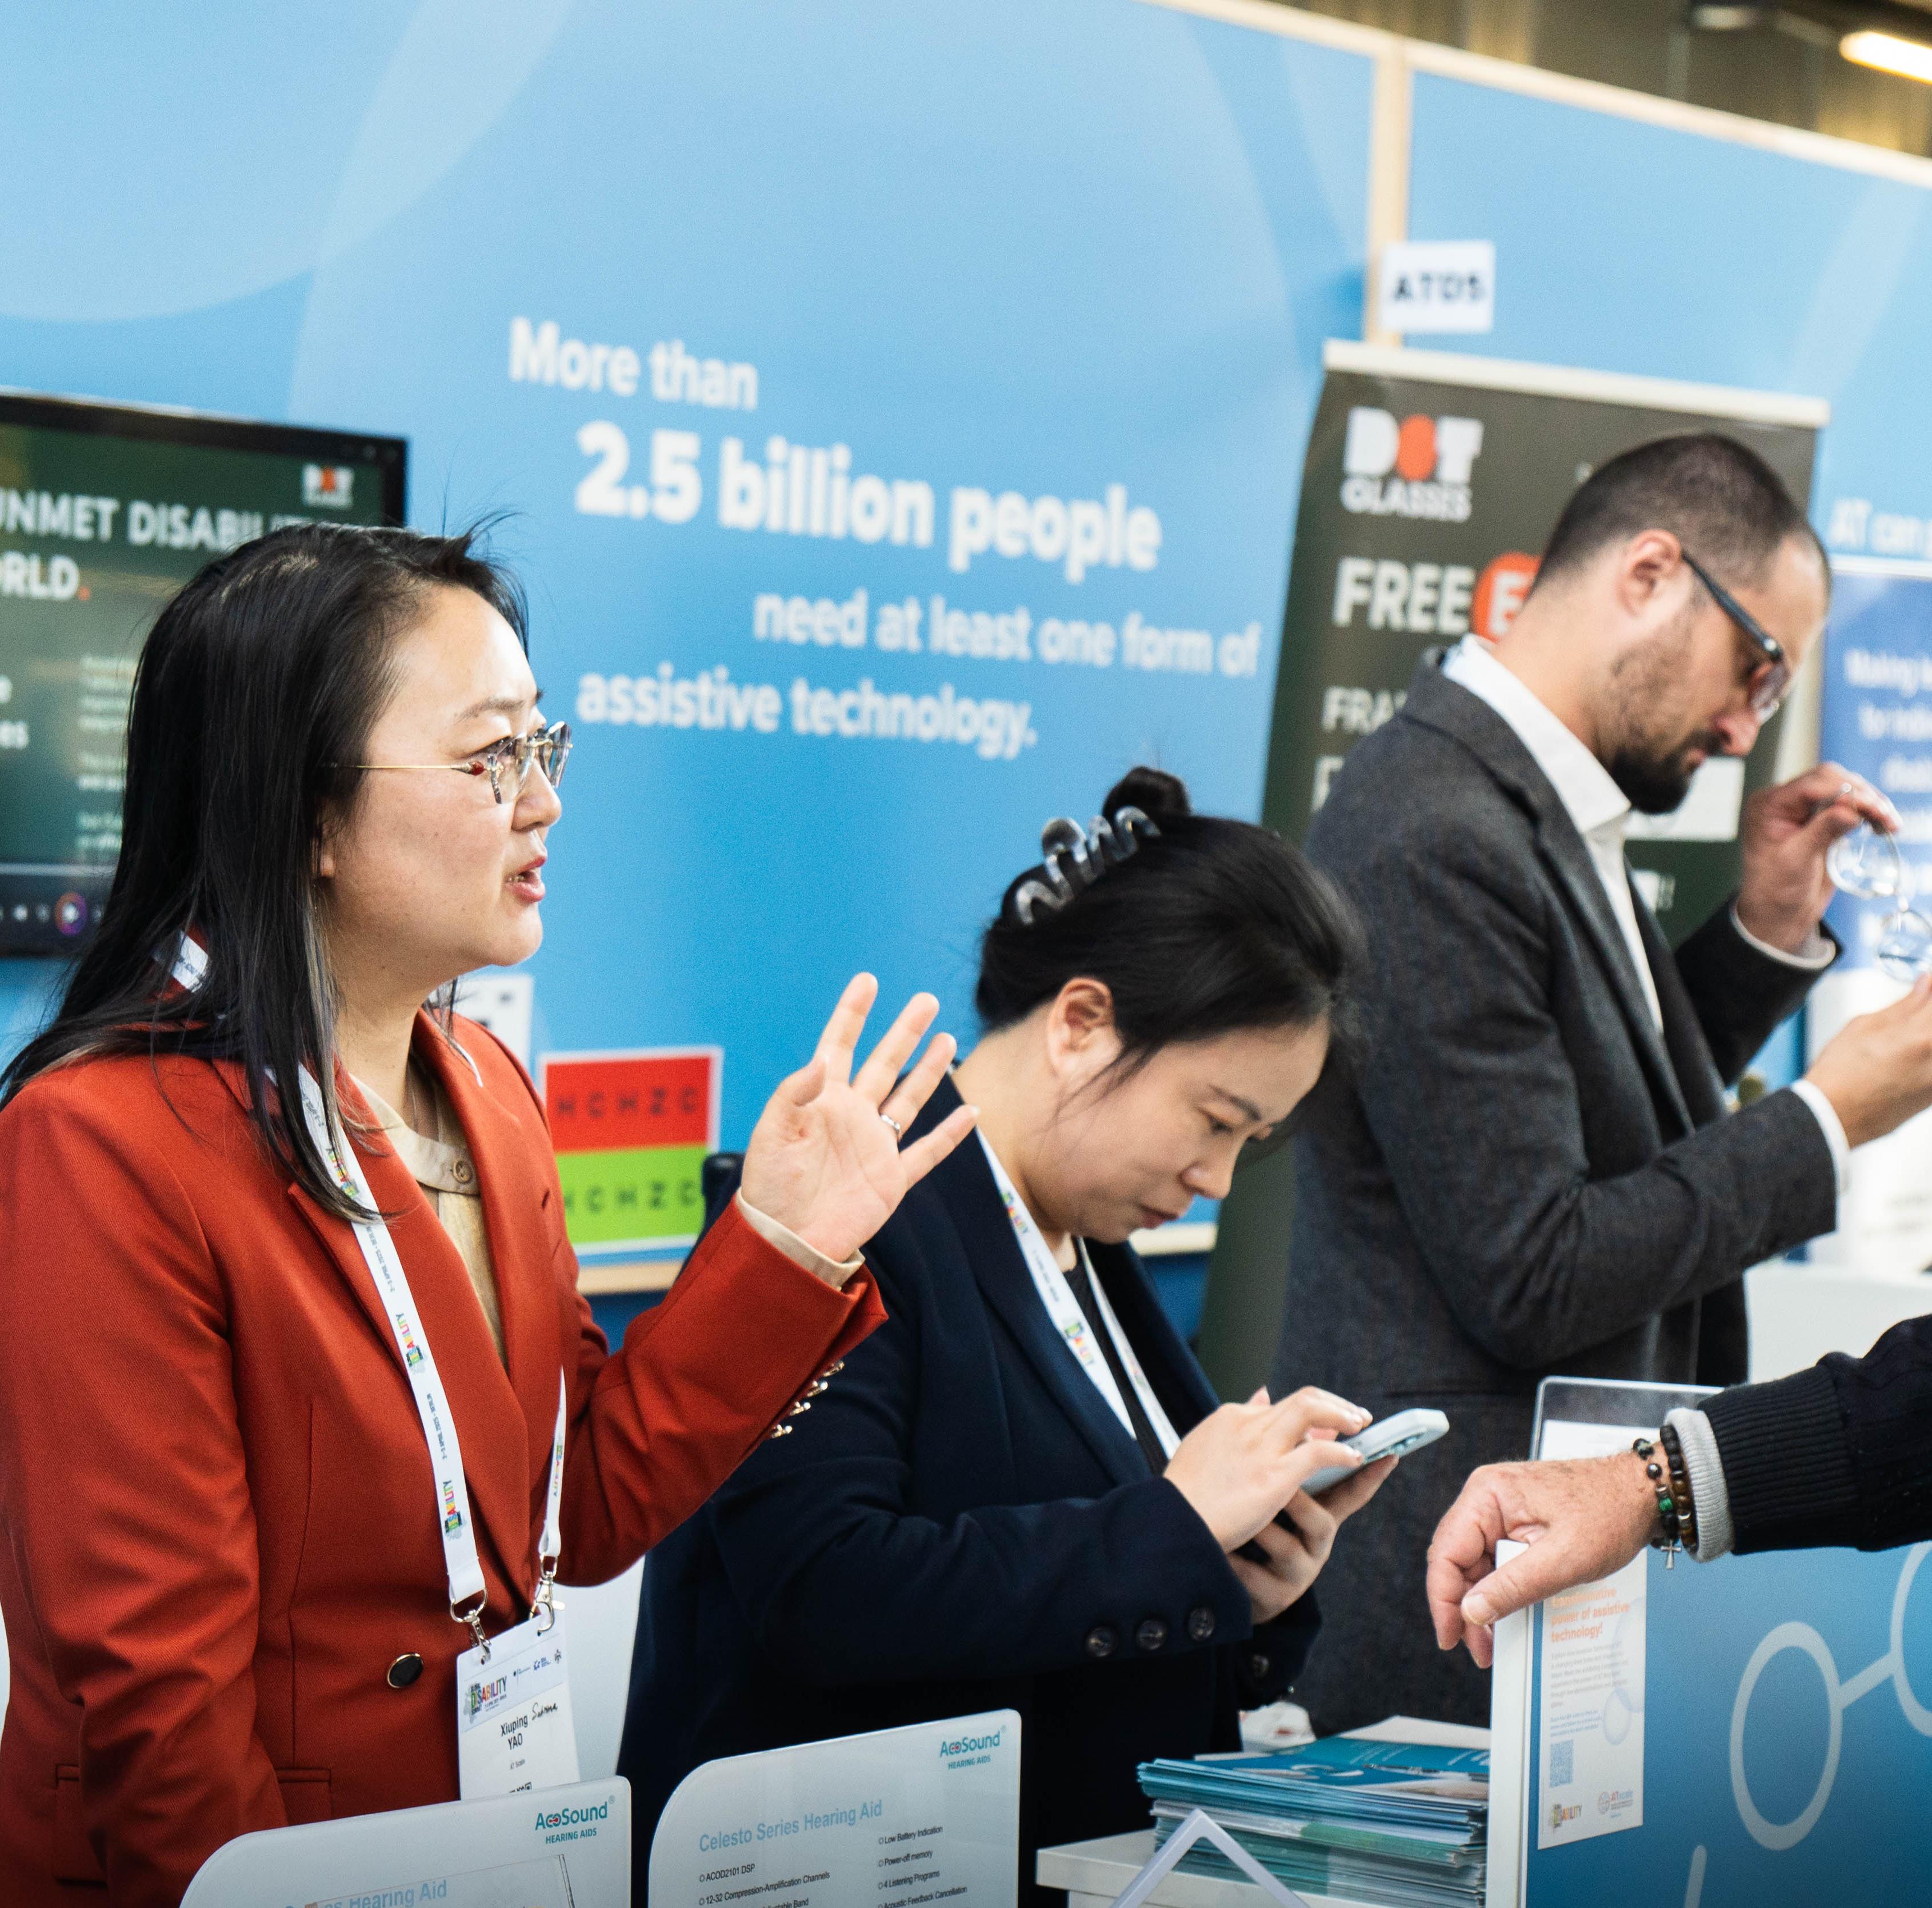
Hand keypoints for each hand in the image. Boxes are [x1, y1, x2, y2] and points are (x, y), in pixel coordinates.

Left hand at [739, 974, 977, 1262]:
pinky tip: (970, 1113)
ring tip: (947, 1038)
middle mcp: (852, 1117)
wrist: (785, 1241)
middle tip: (926, 999)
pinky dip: (950, 1135)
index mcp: (821, 1101)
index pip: (839, 1046)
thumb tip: (821, 1061)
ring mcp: (874, 1147)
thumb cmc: (770, 1188)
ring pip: (909, 1099)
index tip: (868, 981)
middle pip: (884, 1064)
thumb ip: (793, 1095)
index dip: (852, 1014)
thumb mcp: (772, 1135)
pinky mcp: (890, 1180)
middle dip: (905, 1031)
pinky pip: (926, 1153)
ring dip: (929, 1071)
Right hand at [1163, 1386, 1370, 1550]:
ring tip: (1361, 1427)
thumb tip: (1261, 1395)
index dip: (1310, 1412)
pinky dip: (1340, 1452)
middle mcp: (1247, 1424)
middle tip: (1356, 1416)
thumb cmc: (1184, 1494)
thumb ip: (1233, 1425)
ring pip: (1312, 1410)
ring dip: (1342, 1416)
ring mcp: (1261, 1447)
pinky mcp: (1273, 1474)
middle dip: (1334, 1404)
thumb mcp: (1204, 1447)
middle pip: (1302, 1399)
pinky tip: (1354, 1459)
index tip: (1326, 1425)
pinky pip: (1318, 1452)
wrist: (1171, 1520)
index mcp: (1230, 1418)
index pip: (1279, 1404)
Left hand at [1230, 1454, 1396, 1622]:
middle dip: (1302, 1502)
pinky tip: (1223, 1552)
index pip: (1349, 1493)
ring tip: (1240, 1517)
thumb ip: (1281, 1453)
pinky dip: (1238, 1562)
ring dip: (1263, 1528)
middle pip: (1323, 1522)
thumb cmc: (1257, 1528)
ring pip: (1286, 1548)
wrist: (1232, 1583)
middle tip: (1281, 1483)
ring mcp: (1296, 1574)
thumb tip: (1271, 1394)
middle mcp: (1315, 1546)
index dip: (1370, 1476)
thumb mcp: (1275, 1494)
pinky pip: (1255, 1577)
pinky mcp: (1273, 1597)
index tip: (1389, 1454)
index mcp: (1319, 1516)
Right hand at [1425, 1453, 1658, 1667]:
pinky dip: (1501, 1588)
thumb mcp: (1563, 1559)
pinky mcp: (1515, 1522)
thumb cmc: (1610, 1513)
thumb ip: (1514, 1586)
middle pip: (1456, 1560)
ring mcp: (1501, 1509)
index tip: (1450, 1637)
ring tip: (1494, 1640)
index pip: (1446, 1552)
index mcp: (1487, 1495)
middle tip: (1479, 1649)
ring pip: (1475, 1563)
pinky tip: (1509, 1612)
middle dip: (1464, 1607)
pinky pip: (1497, 1558)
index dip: (1443, 1600)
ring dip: (1483, 1601)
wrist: (1641, 1492)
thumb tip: (1471, 1612)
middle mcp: (1486, 1498)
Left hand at [1737, 762, 1895, 953]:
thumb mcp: (1796, 861)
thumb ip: (1821, 832)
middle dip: (1862, 795)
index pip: (1813, 784)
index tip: (1874, 809)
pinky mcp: (1820, 819)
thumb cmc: (1776, 890)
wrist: (1777, 913)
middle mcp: (1784, 801)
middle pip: (1830, 780)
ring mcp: (1803, 809)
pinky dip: (1866, 811)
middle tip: (1886, 817)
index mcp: (1769, 805)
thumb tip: (1850, 810)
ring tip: (1889, 824)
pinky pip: (1847, 805)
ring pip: (1843, 789)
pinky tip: (1880, 824)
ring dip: (1869, 802)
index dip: (1847, 792)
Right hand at [1805, 973, 1931, 1147]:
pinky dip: (1924, 1056)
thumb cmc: (1839, 1073)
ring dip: (1923, 1035)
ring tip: (1904, 1038)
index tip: (1926, 985)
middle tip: (1917, 1007)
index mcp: (1921, 1036)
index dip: (1930, 988)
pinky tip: (1906, 1057)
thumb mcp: (1864, 1026)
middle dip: (1925, 1017)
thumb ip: (1904, 1005)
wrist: (1833, 1117)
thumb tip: (1926, 985)